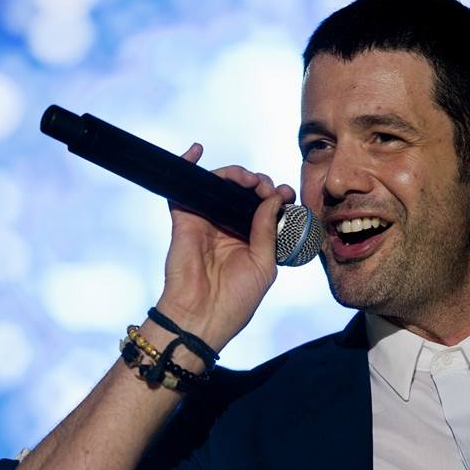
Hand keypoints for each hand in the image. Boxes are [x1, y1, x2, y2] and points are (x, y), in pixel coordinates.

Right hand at [156, 143, 296, 351]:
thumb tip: (274, 197)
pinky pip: (183, 188)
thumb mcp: (264, 264)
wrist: (202, 318)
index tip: (286, 195)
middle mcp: (229, 227)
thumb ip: (267, 230)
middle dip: (259, 183)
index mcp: (251, 239)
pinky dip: (188, 165)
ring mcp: (206, 222)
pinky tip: (197, 151)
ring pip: (219, 185)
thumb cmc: (236, 300)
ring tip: (248, 180)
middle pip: (243, 191)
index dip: (276, 196)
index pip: (265, 207)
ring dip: (235, 174)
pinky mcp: (184, 220)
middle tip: (266, 188)